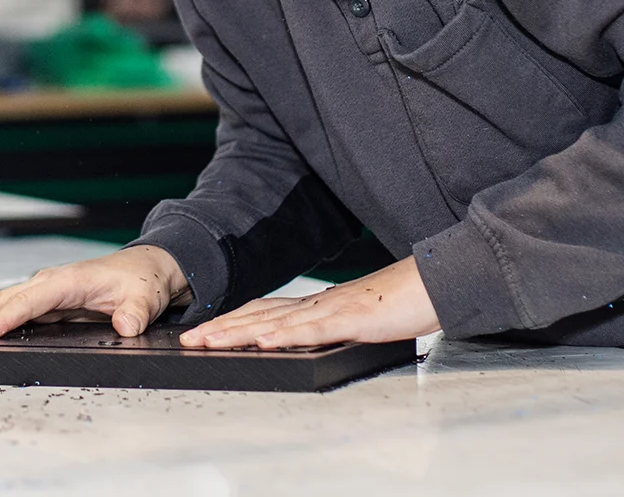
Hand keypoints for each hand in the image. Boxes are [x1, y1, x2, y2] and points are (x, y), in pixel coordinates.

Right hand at [0, 245, 188, 340]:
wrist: (145, 270)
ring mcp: (43, 293)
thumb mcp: (144, 298)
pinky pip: (8, 312)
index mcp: (68, 281)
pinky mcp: (43, 304)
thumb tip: (126, 327)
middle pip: (0, 300)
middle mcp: (49, 284)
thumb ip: (135, 313)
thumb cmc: (141, 282)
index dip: (4, 319)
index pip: (30, 302)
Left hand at [179, 256, 438, 348]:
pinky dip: (284, 336)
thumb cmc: (401, 302)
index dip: (232, 321)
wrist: (435, 281)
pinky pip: (312, 330)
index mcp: (318, 305)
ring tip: (209, 341)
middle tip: (189, 339)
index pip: (264, 312)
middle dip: (222, 328)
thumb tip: (306, 337)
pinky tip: (263, 343)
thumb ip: (330, 326)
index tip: (203, 331)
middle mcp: (318, 304)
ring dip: (238, 333)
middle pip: (260, 316)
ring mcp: (333, 310)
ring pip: (276, 322)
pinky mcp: (351, 319)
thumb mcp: (357, 317)